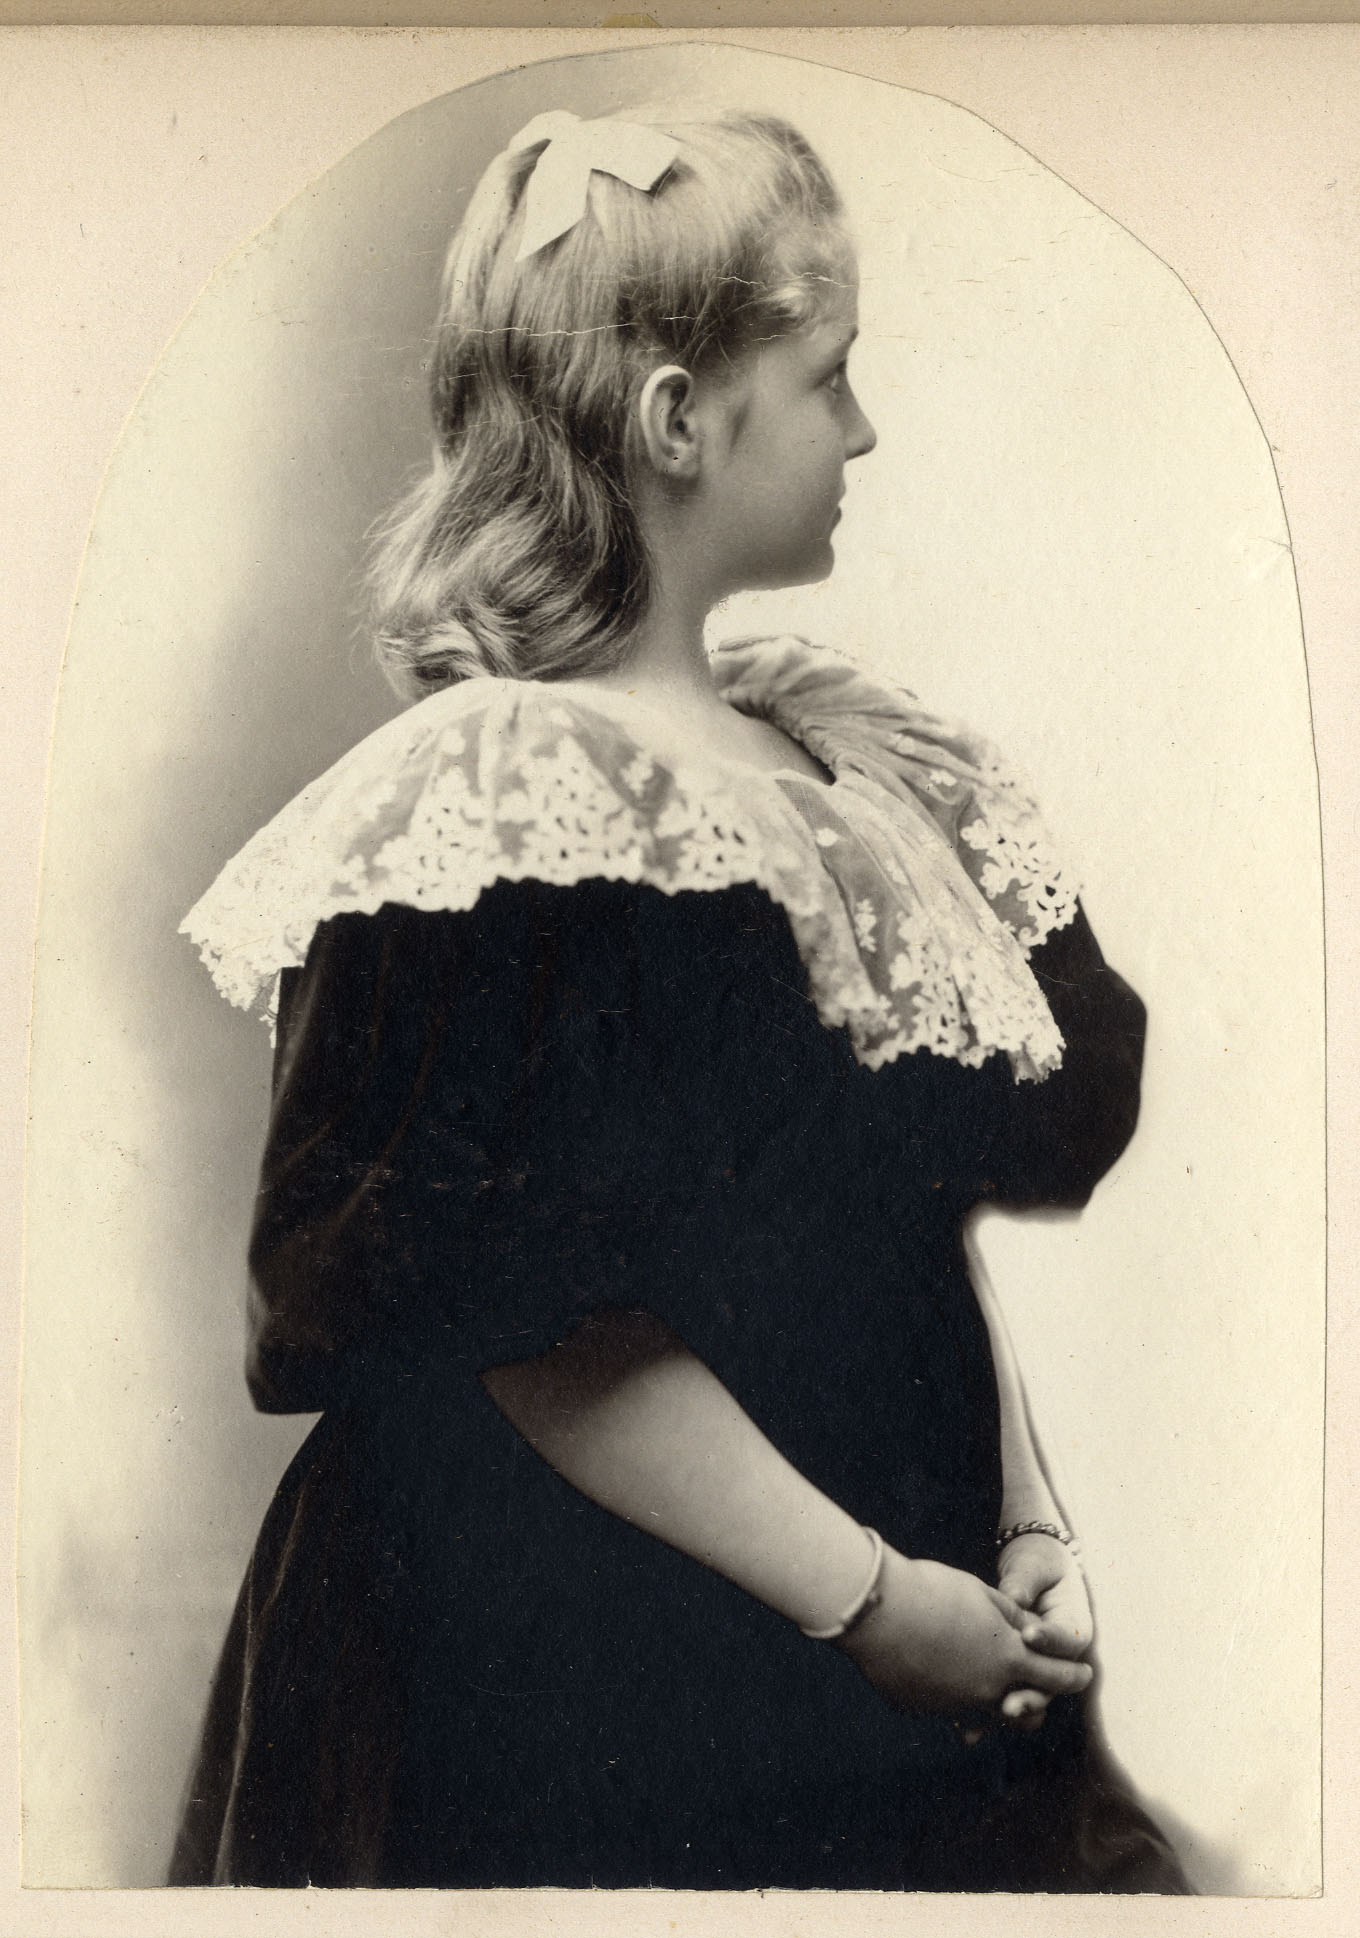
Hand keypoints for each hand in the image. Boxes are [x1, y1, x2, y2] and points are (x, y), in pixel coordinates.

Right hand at [836, 1548, 1093, 1717]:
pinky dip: (951, 1693)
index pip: (1058, 1677)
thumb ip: (1011, 1618)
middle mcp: (987, 1692)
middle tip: (1036, 1685)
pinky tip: (936, 1666)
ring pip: (986, 1714)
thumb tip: (1027, 1633)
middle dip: (1037, 1700)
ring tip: (982, 1676)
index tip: (1083, 1674)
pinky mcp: (923, 1710)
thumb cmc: (932, 1591)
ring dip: (991, 1700)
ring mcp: (953, 1706)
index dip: (1075, 1676)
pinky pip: (947, 1707)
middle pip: (1029, 1713)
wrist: (875, 1610)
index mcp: (1009, 1660)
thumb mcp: (983, 1595)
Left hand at [992, 1532, 1094, 1731]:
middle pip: (1053, 1682)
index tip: (1028, 1634)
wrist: (1032, 1574)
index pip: (1069, 1639)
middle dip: (1033, 1694)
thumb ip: (1026, 1581)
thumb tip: (1014, 1595)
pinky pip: (1006, 1699)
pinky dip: (988, 1715)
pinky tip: (966, 1729)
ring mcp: (1041, 1669)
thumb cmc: (1037, 1565)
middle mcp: (1062, 1656)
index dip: (1050, 1639)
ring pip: (1031, 1696)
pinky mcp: (1018, 1676)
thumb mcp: (1035, 1566)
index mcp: (1075, 1624)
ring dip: (1013, 1710)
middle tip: (1010, 1704)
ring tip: (991, 1720)